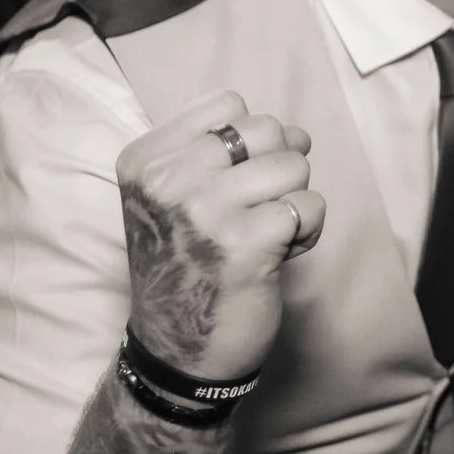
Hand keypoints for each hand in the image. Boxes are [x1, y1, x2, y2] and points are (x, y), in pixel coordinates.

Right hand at [116, 91, 325, 381]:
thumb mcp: (174, 198)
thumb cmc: (188, 266)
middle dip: (279, 168)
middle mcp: (166, 181)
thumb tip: (294, 131)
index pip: (229, 105)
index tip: (233, 184)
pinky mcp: (246, 243)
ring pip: (294, 165)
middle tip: (255, 212)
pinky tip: (280, 255)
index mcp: (144, 161)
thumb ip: (220, 152)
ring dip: (294, 201)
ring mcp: (204, 211)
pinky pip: (309, 205)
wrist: (178, 349)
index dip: (250, 142)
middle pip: (266, 129)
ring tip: (267, 234)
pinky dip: (308, 230)